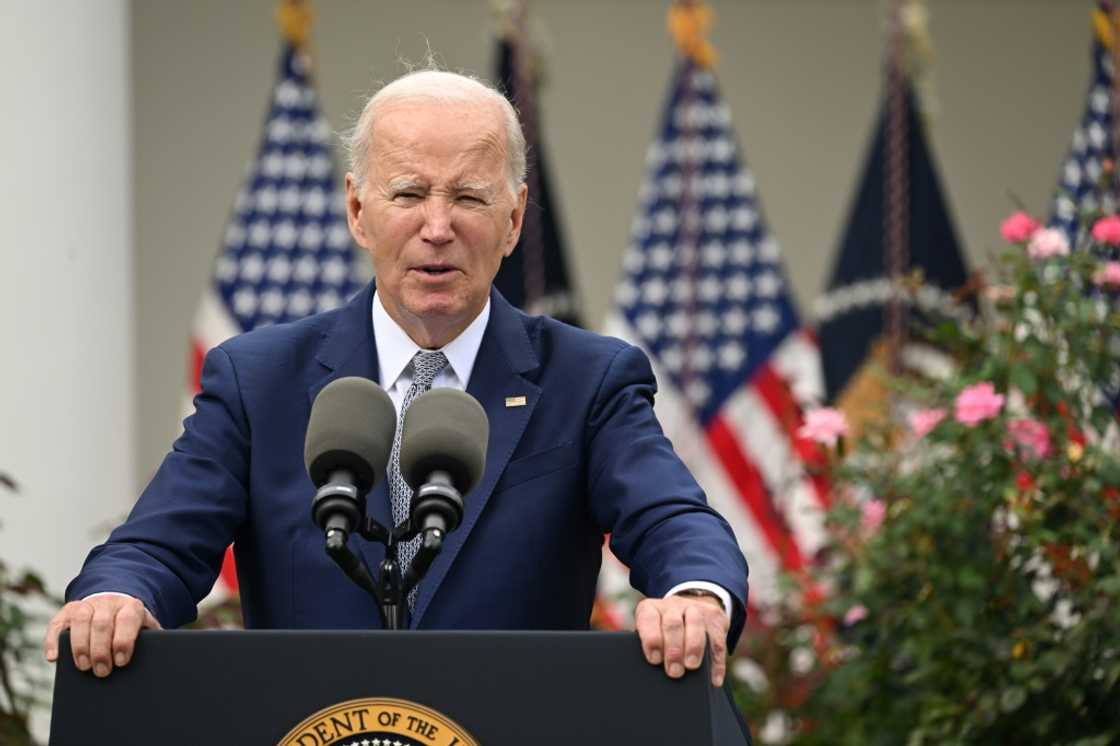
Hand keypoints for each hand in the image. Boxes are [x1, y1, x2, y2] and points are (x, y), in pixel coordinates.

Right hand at [44, 595, 160, 677]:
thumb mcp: (146, 628)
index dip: (123, 640)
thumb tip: (161, 660)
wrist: (116, 602)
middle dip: (101, 650)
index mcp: (131, 607)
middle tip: (102, 671)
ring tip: (83, 667)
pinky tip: (54, 658)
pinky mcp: (67, 611)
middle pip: (102, 623)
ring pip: (80, 620)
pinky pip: (57, 624)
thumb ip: (154, 640)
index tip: (122, 661)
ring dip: (80, 646)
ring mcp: (86, 605)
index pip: (127, 620)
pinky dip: (53, 641)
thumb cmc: (132, 625)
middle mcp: (108, 603)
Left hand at [635, 593, 727, 686]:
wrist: (691, 610)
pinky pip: (718, 641)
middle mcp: (673, 606)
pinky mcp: (716, 620)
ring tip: (691, 666)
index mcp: (652, 609)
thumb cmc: (663, 630)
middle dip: (674, 649)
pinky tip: (714, 679)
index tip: (655, 659)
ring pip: (696, 624)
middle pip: (673, 623)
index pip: (649, 618)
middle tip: (674, 671)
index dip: (652, 639)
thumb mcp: (651, 631)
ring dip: (694, 647)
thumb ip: (648, 646)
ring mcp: (696, 610)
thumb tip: (652, 669)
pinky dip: (717, 663)